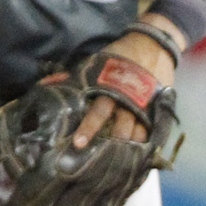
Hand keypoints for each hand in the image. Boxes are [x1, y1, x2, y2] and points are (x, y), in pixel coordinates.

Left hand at [70, 25, 175, 149]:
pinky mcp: (160, 108)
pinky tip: (140, 152)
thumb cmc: (120, 56)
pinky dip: (147, 142)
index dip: (88, 128)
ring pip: (140, 132)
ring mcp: (148, 105)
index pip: (99, 112)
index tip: (78, 143)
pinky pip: (155, 129)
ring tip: (121, 160)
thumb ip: (74, 78)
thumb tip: (46, 86)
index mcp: (111, 88)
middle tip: (104, 159)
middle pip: (122, 127)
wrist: (153, 45)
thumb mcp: (95, 62)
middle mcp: (130, 99)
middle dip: (113, 145)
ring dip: (130, 146)